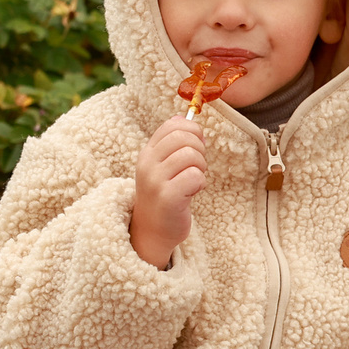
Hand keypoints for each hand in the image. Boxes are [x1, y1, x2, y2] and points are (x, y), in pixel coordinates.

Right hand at [130, 114, 206, 268]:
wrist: (153, 231)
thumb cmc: (163, 196)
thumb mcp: (162, 166)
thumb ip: (171, 144)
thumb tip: (184, 117)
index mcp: (147, 153)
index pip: (173, 124)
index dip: (192, 131)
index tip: (196, 146)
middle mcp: (148, 164)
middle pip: (185, 137)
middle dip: (200, 149)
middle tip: (196, 167)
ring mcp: (155, 181)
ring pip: (192, 156)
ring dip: (200, 168)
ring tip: (192, 181)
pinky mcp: (168, 197)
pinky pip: (195, 176)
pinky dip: (200, 184)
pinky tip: (191, 193)